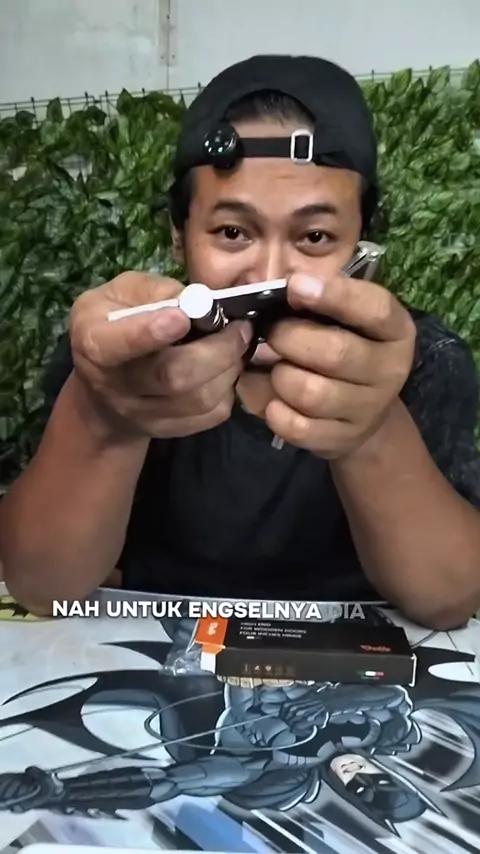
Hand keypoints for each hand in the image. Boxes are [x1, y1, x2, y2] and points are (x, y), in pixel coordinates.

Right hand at [69, 272, 251, 438]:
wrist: (102, 392)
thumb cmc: (112, 326)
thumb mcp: (117, 295)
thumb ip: (152, 291)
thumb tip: (195, 299)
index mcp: (95, 343)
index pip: (118, 344)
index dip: (150, 332)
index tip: (182, 317)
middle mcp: (115, 386)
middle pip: (173, 377)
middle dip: (217, 349)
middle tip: (240, 327)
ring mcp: (143, 415)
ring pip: (199, 399)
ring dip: (230, 367)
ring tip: (238, 343)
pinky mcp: (169, 430)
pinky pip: (211, 415)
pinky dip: (229, 388)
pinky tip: (227, 367)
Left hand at [265, 272, 415, 458]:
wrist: (362, 413)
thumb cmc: (344, 348)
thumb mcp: (343, 319)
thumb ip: (319, 300)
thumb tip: (284, 286)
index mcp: (395, 330)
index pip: (375, 308)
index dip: (334, 295)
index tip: (295, 285)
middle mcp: (390, 370)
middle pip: (335, 353)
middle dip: (289, 339)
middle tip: (270, 334)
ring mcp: (369, 409)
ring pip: (311, 393)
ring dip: (279, 378)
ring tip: (273, 370)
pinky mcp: (343, 439)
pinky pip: (299, 427)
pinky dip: (275, 412)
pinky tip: (274, 401)